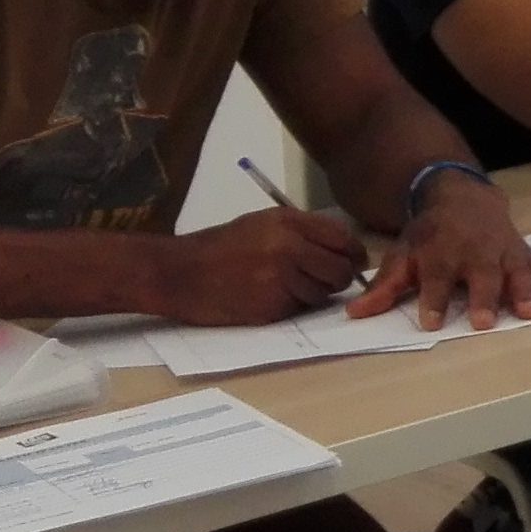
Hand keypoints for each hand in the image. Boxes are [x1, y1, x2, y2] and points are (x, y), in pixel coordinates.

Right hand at [147, 207, 365, 326]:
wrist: (178, 273)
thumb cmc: (220, 247)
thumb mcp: (261, 224)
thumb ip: (303, 232)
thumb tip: (347, 249)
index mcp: (288, 222)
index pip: (343, 239)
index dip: (353, 253)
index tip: (352, 261)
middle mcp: (289, 247)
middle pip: (341, 270)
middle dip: (338, 278)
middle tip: (324, 280)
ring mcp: (281, 278)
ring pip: (323, 293)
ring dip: (312, 295)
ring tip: (282, 286)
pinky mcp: (272, 306)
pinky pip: (299, 309)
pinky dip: (291, 307)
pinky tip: (267, 297)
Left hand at [349, 177, 530, 332]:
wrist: (461, 196)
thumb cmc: (430, 234)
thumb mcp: (403, 255)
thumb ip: (385, 287)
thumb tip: (355, 314)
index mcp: (440, 254)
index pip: (436, 280)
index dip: (433, 301)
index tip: (432, 322)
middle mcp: (474, 253)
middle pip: (480, 277)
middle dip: (482, 298)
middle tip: (483, 321)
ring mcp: (503, 253)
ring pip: (515, 272)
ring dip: (523, 292)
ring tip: (530, 312)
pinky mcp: (524, 253)